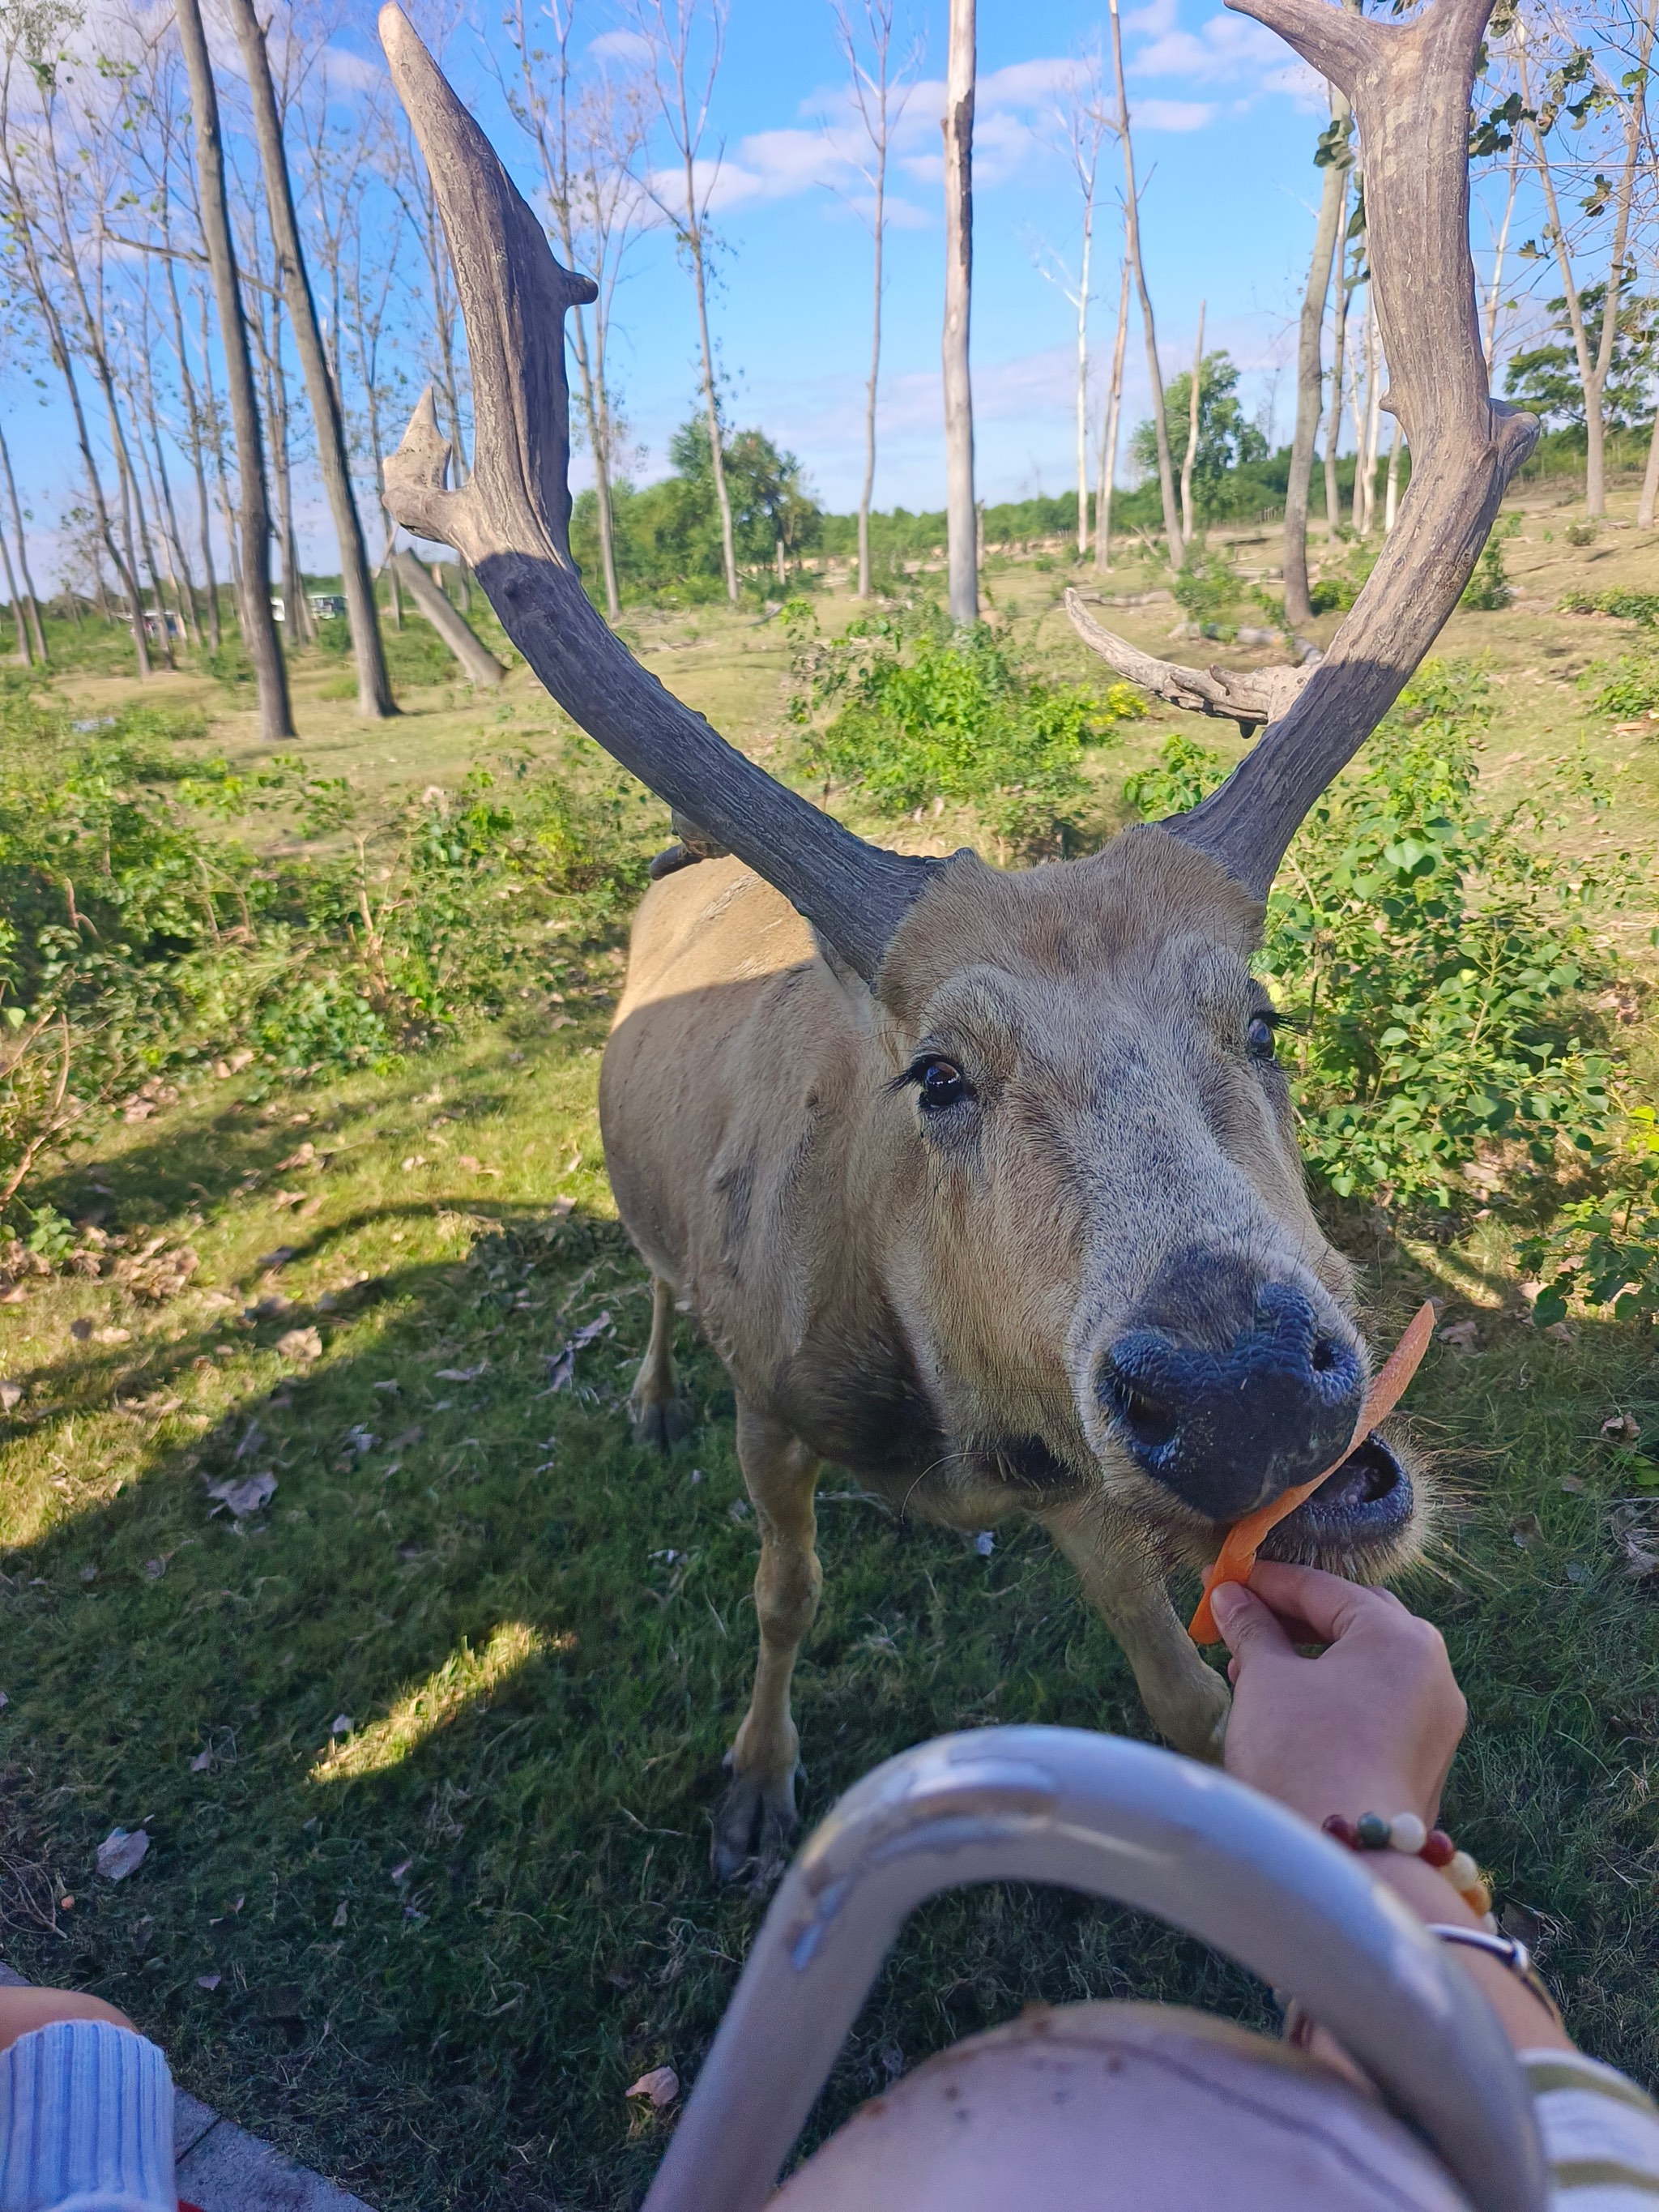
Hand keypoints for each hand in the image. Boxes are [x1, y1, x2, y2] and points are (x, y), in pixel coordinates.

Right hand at [1210, 1562, 1465, 1830]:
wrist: (1343, 1862)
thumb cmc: (1302, 1755)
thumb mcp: (1266, 1679)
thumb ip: (1250, 1628)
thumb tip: (1230, 1597)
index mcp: (1399, 1636)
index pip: (1323, 1589)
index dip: (1265, 1583)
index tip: (1223, 1583)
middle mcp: (1433, 1670)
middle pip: (1355, 1621)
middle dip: (1293, 1619)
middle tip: (1242, 1621)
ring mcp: (1437, 1719)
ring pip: (1366, 1666)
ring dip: (1312, 1659)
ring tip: (1253, 1669)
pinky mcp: (1427, 1759)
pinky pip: (1378, 1704)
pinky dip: (1336, 1695)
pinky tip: (1290, 1709)